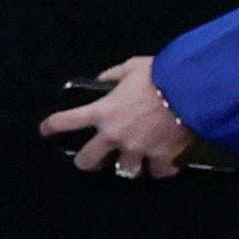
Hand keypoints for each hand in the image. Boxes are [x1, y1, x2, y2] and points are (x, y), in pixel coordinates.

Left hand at [45, 57, 212, 179]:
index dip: (52, 127)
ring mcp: (137, 149)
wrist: (193, 88)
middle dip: (87, 162)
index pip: (66, 121)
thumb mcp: (133, 67)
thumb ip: (115, 75)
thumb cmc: (161, 73)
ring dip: (126, 166)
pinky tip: (163, 165)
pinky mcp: (161, 157)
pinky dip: (160, 169)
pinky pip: (157, 172)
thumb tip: (104, 80)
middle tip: (92, 160)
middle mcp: (114, 135)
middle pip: (87, 161)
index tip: (45, 130)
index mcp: (102, 111)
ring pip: (123, 171)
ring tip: (133, 162)